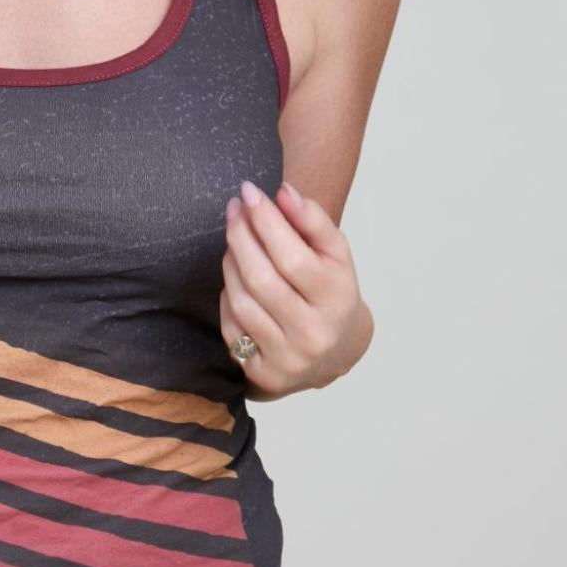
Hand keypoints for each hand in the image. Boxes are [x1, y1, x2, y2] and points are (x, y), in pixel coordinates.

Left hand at [220, 179, 373, 398]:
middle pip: (261, 279)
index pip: (293, 257)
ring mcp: (287, 358)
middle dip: (241, 236)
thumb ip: (313, 220)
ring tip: (234, 239)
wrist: (339, 351)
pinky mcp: (263, 374)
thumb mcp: (336, 253)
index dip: (266, 222)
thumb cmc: (332, 291)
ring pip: (242, 302)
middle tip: (233, 209)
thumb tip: (282, 192)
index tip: (249, 192)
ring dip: (230, 262)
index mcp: (337, 300)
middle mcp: (313, 334)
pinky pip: (231, 326)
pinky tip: (235, 277)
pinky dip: (228, 296)